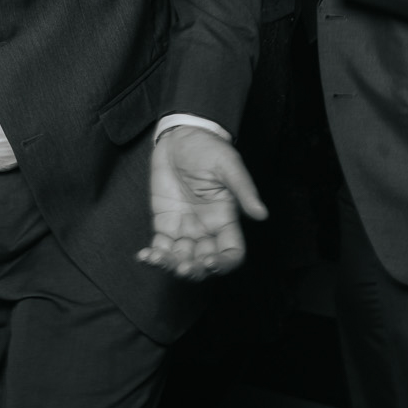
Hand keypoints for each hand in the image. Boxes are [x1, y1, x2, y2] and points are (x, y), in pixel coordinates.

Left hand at [137, 126, 267, 279]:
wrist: (179, 136)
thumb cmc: (208, 148)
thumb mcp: (229, 165)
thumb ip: (243, 190)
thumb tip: (262, 214)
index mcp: (226, 220)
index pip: (231, 253)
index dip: (223, 264)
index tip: (208, 261)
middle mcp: (206, 229)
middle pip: (204, 263)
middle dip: (193, 270)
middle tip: (181, 267)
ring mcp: (185, 228)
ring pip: (181, 259)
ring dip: (170, 266)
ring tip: (157, 259)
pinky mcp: (165, 223)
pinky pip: (161, 246)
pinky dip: (154, 255)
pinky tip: (145, 256)